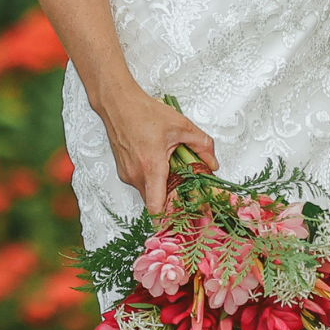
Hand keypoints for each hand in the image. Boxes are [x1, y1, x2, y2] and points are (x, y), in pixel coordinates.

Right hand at [103, 84, 215, 213]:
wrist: (118, 104)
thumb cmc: (144, 112)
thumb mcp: (181, 126)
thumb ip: (202, 145)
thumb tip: (212, 163)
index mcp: (151, 167)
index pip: (156, 206)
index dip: (167, 221)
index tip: (178, 226)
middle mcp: (136, 174)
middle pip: (156, 201)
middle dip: (172, 202)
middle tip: (189, 195)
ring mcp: (127, 173)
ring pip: (148, 191)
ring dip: (162, 188)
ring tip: (175, 171)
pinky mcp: (123, 170)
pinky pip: (141, 182)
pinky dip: (153, 179)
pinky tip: (161, 164)